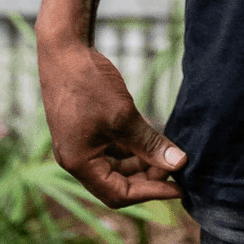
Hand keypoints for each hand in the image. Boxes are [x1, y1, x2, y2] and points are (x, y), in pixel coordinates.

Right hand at [38, 41, 186, 208]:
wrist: (64, 49)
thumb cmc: (88, 83)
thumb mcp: (124, 116)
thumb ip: (150, 144)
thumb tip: (179, 164)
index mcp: (79, 163)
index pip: (119, 194)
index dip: (151, 193)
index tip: (178, 188)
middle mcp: (75, 159)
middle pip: (116, 184)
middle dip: (147, 178)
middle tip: (175, 167)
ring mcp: (78, 145)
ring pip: (115, 167)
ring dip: (141, 164)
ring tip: (166, 154)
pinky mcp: (84, 131)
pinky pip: (111, 150)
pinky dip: (131, 149)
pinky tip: (150, 140)